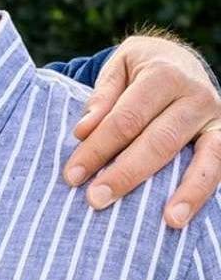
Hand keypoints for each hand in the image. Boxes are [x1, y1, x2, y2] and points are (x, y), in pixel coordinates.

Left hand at [63, 35, 220, 228]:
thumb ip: (102, 98)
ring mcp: (215, 118)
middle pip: (158, 141)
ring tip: (167, 221)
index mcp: (163, 75)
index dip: (97, 148)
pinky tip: (184, 215)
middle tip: (96, 199)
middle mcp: (194, 95)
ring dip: (183, 192)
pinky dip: (202, 191)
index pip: (125, 119)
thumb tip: (83, 131)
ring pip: (200, 158)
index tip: (72, 175)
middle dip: (126, 173)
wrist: (180, 58)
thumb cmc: (139, 69)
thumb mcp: (117, 69)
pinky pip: (219, 166)